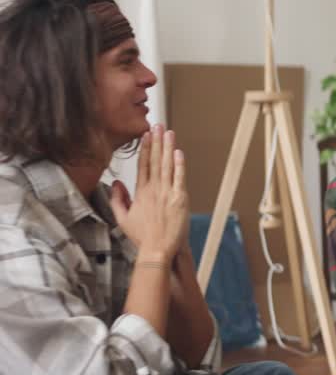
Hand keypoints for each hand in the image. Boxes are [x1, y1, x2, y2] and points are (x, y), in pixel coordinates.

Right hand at [109, 125, 188, 261]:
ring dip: (168, 148)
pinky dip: (179, 164)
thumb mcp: (123, 218)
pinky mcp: (180, 199)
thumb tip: (116, 183)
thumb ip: (118, 199)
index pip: (143, 166)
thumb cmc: (142, 236)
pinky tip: (178, 152)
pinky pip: (180, 178)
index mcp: (141, 193)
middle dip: (157, 142)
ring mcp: (167, 193)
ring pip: (167, 166)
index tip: (146, 135)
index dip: (145, 149)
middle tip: (158, 125)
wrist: (157, 249)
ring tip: (169, 132)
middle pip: (155, 161)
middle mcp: (154, 190)